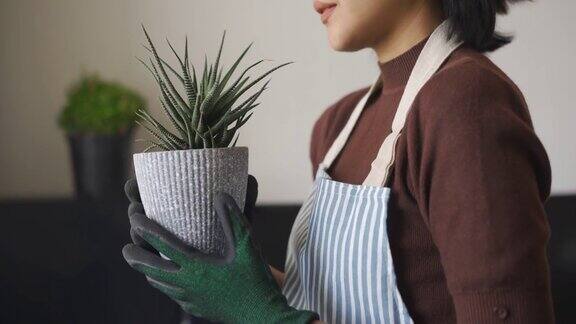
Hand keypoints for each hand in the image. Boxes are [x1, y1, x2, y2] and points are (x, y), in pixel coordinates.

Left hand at [122, 181, 317, 322]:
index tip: (135, 216)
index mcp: (196, 267)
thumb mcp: (248, 247)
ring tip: (144, 261)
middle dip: (135, 256)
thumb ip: (233, 220)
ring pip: (159, 284)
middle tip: (126, 246)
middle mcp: (186, 284)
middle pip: (150, 268)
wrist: (262, 319)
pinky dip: (164, 283)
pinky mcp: (195, 308)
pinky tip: (171, 280)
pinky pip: (172, 294)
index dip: (145, 228)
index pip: (162, 244)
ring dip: (148, 271)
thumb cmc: (256, 281)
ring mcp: (189, 299)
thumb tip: (220, 194)